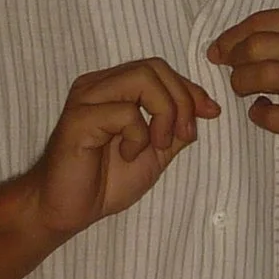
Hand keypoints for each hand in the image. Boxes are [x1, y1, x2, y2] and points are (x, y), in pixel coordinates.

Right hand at [37, 56, 220, 238]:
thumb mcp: (155, 152)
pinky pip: (125, 112)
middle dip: (181, 100)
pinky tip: (126, 155)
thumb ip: (176, 127)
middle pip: (154, 67)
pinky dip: (138, 135)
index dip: (190, 89)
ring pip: (142, 79)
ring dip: (164, 113)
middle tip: (183, 136)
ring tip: (157, 144)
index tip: (210, 113)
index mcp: (113, 88)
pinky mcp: (78, 119)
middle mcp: (98, 85)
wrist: (68, 210)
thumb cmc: (106, 181)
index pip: (159, 69)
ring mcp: (86, 98)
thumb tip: (205, 108)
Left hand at [205, 4, 278, 164]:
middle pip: (257, 47)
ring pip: (262, 77)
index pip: (262, 22)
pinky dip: (258, 114)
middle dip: (234, 61)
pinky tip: (263, 111)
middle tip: (233, 73)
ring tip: (245, 91)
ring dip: (242, 85)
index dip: (231, 37)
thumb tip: (225, 44)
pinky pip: (272, 116)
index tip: (217, 51)